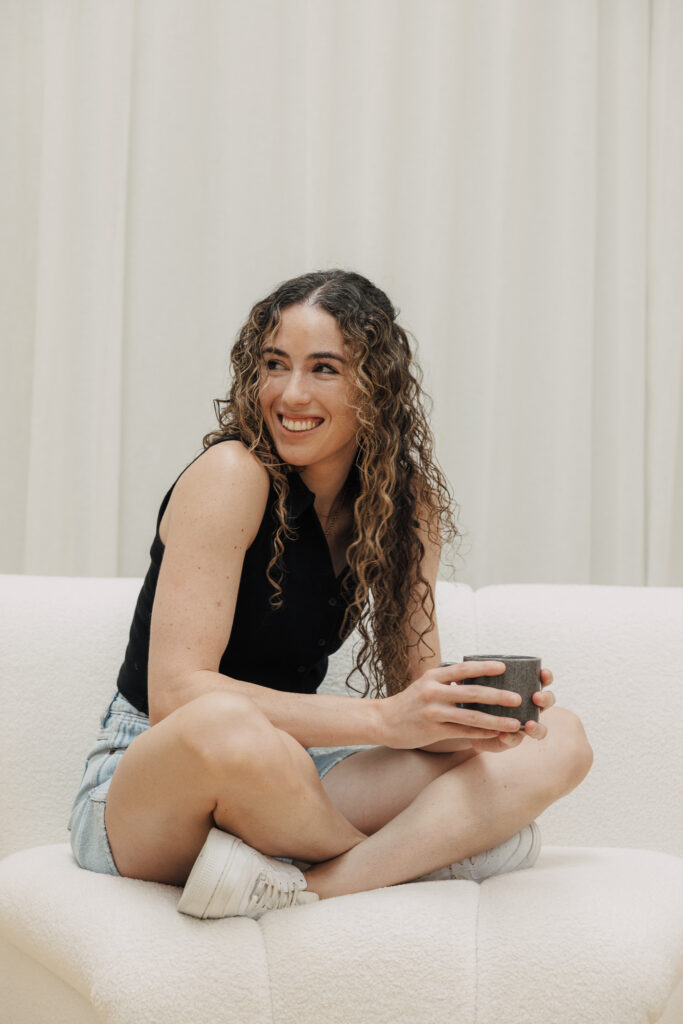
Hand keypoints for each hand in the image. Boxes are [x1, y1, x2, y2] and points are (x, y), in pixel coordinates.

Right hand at [377, 661, 523, 749]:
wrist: (383, 721)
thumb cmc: (410, 702)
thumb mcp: (425, 684)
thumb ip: (447, 681)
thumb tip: (475, 676)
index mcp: (433, 676)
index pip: (463, 669)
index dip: (484, 667)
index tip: (504, 667)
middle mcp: (433, 692)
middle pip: (471, 693)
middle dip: (498, 696)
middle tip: (518, 698)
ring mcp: (433, 712)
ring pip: (470, 717)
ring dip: (495, 720)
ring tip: (515, 722)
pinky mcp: (433, 730)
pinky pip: (462, 732)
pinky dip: (481, 734)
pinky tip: (496, 734)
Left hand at [469, 667, 555, 751]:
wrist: (470, 723)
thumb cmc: (479, 697)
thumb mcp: (481, 685)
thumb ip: (481, 676)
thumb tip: (468, 663)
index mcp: (525, 689)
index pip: (542, 680)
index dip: (546, 677)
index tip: (543, 673)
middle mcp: (529, 707)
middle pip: (547, 702)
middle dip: (545, 699)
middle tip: (536, 697)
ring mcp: (523, 724)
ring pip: (540, 728)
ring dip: (536, 726)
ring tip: (528, 724)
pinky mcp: (512, 739)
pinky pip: (515, 740)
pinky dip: (510, 737)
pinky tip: (503, 734)